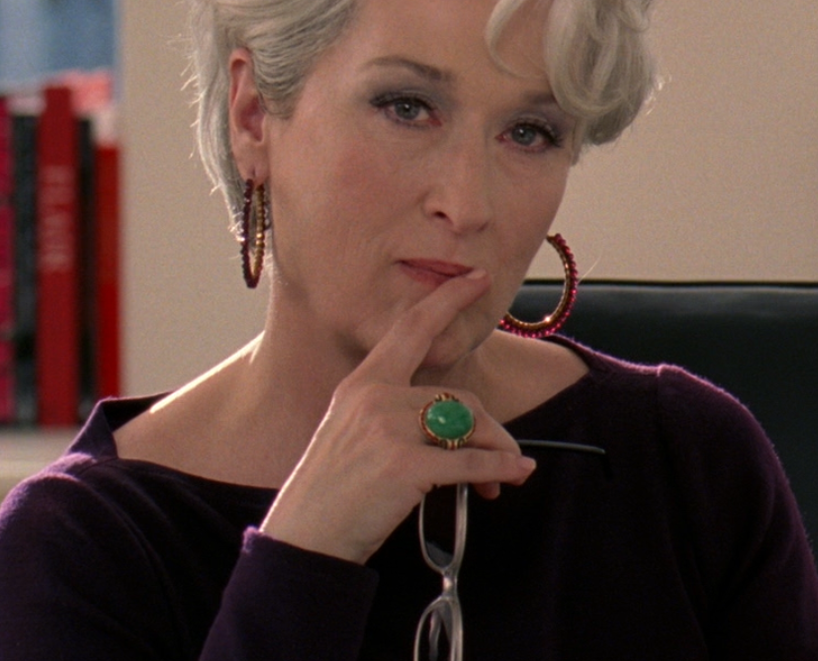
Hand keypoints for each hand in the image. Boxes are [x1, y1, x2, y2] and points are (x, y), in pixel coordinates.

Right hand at [259, 270, 537, 563]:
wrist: (304, 539)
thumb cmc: (333, 492)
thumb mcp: (354, 435)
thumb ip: (398, 415)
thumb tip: (463, 424)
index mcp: (362, 383)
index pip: (411, 328)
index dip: (448, 300)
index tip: (477, 278)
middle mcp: (374, 397)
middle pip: (460, 398)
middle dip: (490, 430)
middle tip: (505, 458)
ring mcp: (388, 430)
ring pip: (470, 427)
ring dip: (496, 453)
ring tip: (502, 479)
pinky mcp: (405, 465)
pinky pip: (470, 462)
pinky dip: (499, 469)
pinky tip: (513, 475)